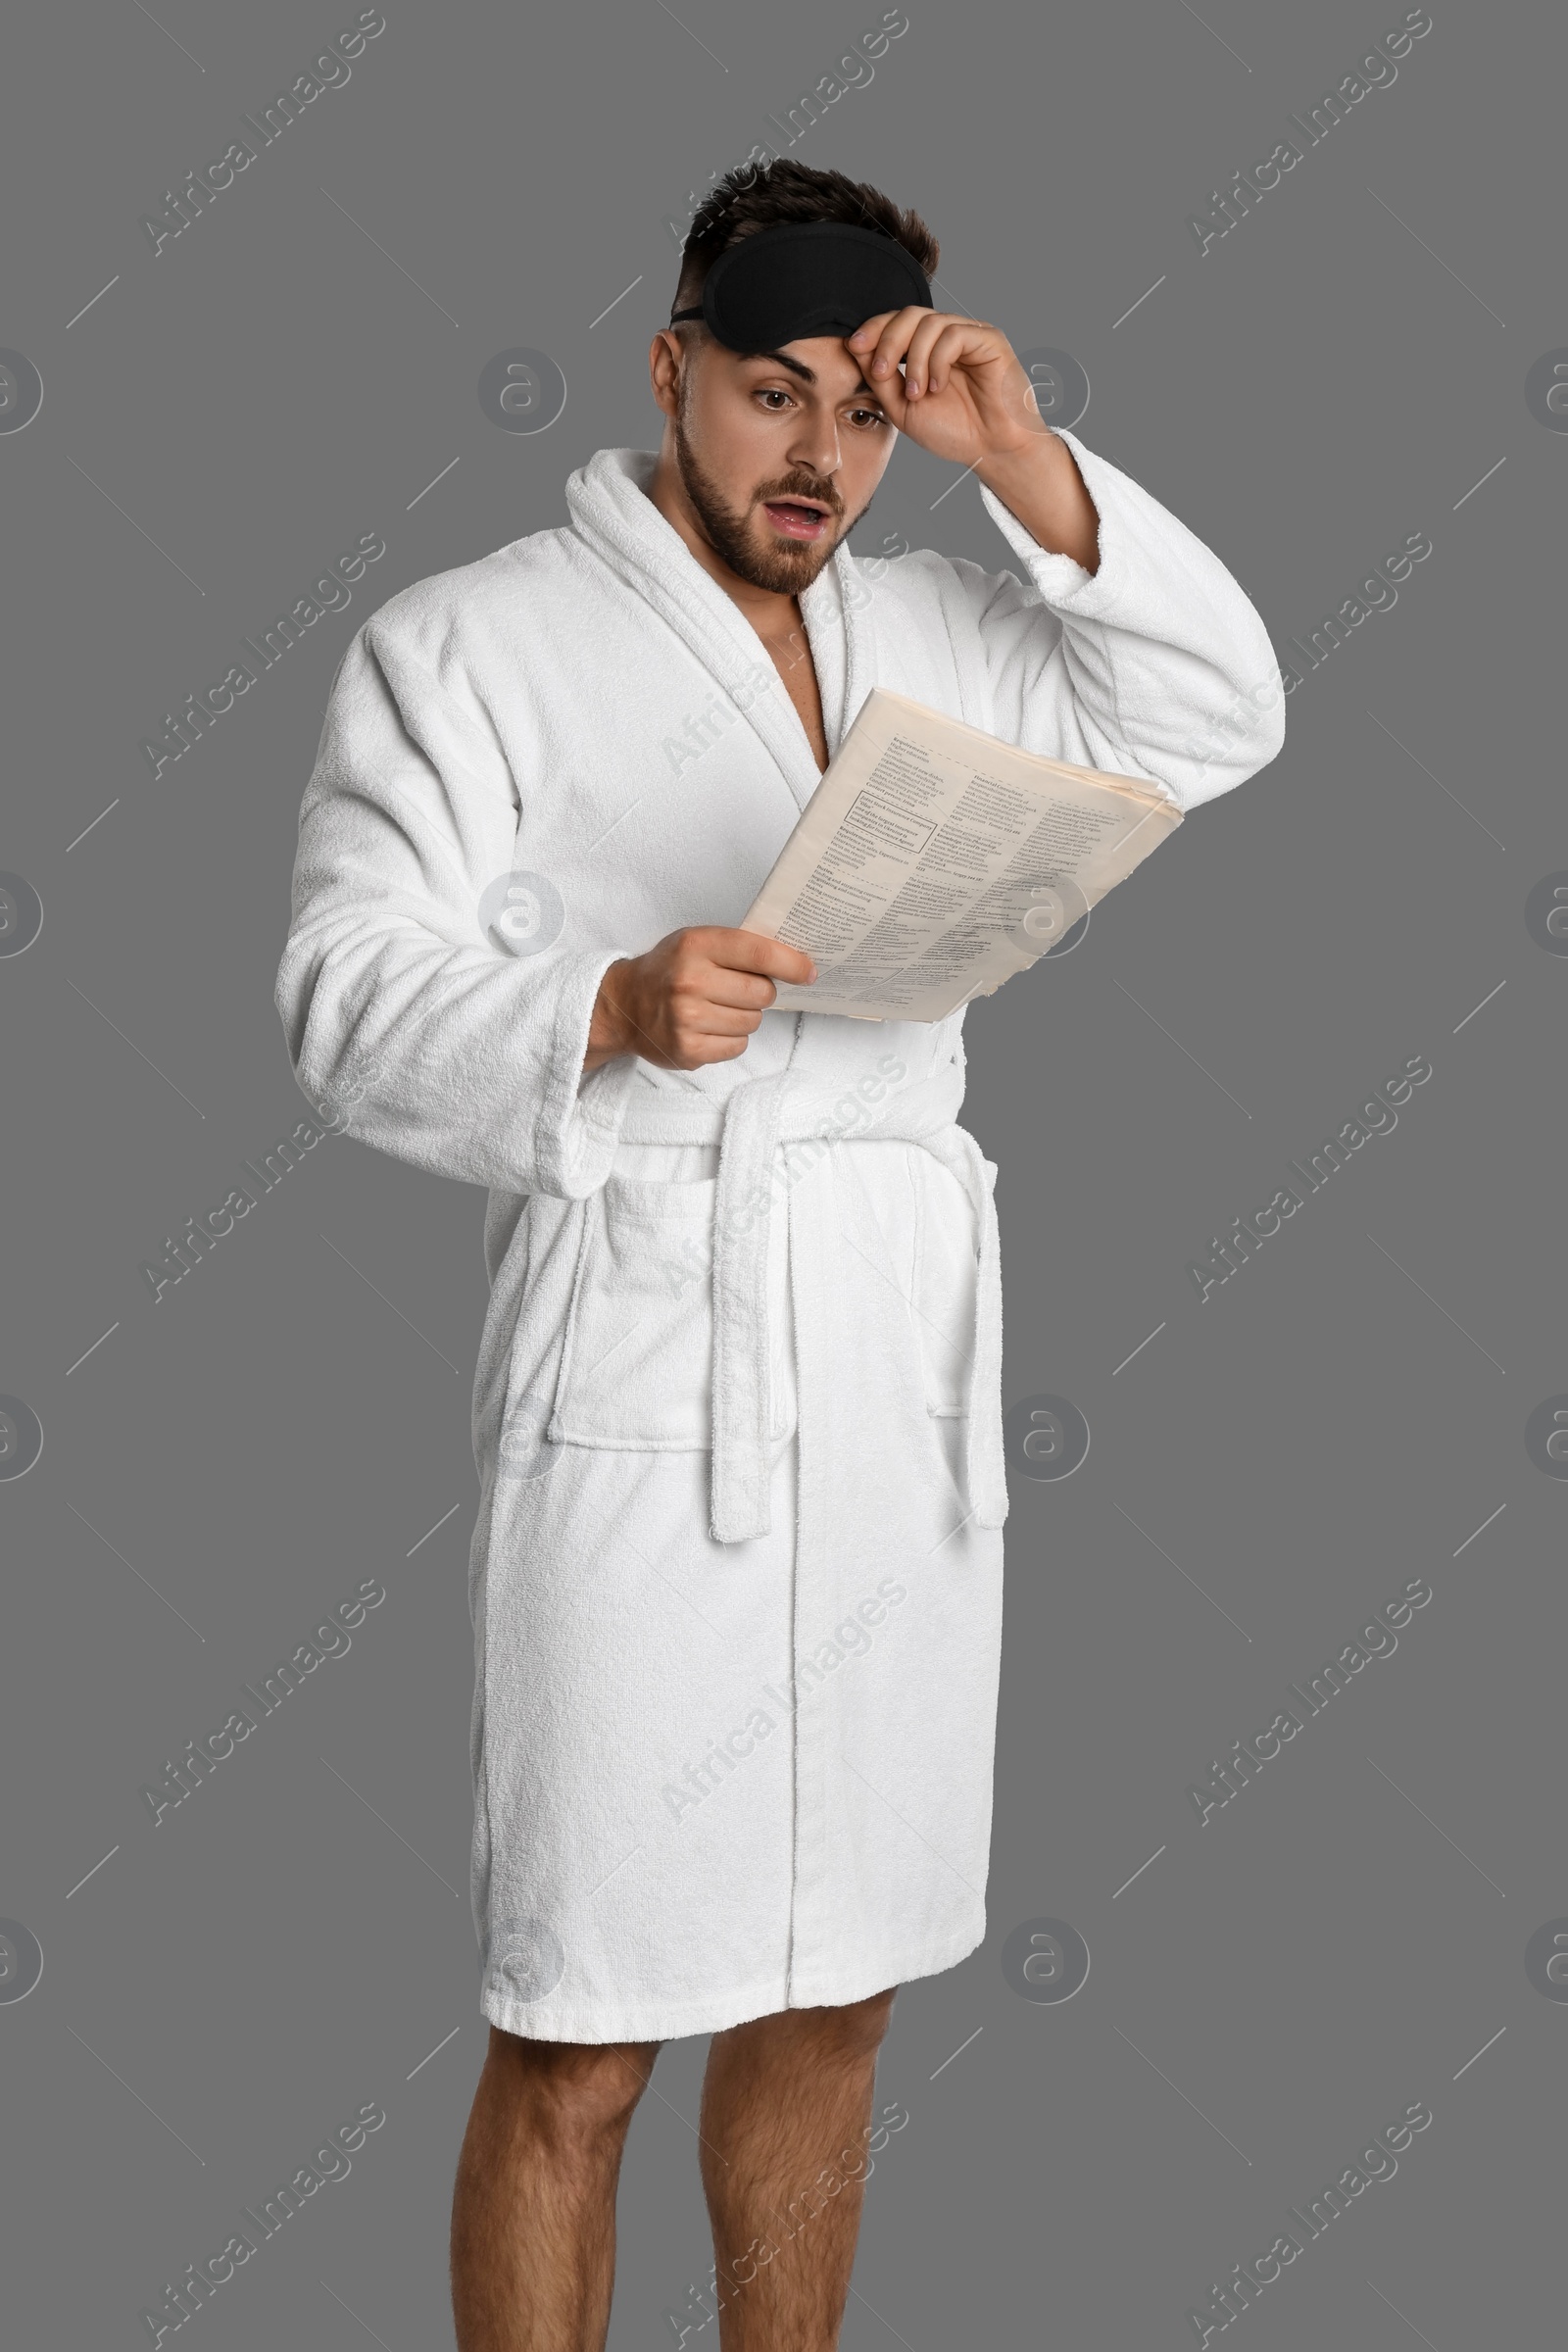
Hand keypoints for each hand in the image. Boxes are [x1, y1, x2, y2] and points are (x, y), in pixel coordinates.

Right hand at [583, 927, 815, 1072]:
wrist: (624, 1005)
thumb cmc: (668, 970)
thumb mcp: (695, 942)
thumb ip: (737, 947)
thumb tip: (793, 962)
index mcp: (696, 945)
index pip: (758, 953)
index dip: (791, 963)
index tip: (808, 971)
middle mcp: (691, 981)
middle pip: (762, 992)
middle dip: (760, 992)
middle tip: (737, 990)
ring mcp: (688, 1019)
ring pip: (753, 1022)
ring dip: (744, 1017)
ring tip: (717, 1008)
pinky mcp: (688, 1050)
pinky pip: (738, 1046)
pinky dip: (731, 1038)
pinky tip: (709, 1027)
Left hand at [846, 309, 1048, 470]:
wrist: (991, 450)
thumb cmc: (953, 431)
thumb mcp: (902, 407)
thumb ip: (880, 378)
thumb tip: (855, 347)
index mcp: (927, 349)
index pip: (897, 323)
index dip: (873, 329)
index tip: (854, 346)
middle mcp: (947, 336)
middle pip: (909, 315)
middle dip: (887, 341)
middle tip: (881, 373)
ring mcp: (969, 335)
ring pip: (929, 323)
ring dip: (914, 360)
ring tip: (917, 393)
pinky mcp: (989, 339)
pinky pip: (954, 334)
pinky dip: (938, 361)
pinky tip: (937, 387)